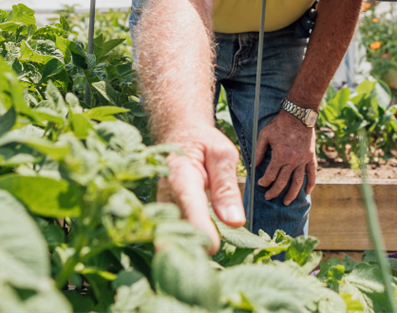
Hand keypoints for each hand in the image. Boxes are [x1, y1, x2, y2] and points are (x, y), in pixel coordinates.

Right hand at [157, 128, 245, 252]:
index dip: (199, 228)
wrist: (179, 134)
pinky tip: (197, 254)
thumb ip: (226, 188)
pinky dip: (183, 245)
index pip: (190, 205)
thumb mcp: (222, 155)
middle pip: (175, 227)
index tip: (212, 247)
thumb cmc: (203, 144)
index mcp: (181, 174)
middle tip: (209, 259)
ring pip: (170, 234)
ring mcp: (161, 205)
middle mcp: (165, 193)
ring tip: (202, 263)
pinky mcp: (163, 214)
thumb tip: (235, 222)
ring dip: (186, 249)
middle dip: (191, 246)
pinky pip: (171, 234)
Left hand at [253, 110, 317, 205]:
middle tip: (269, 197)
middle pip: (282, 182)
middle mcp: (292, 161)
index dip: (264, 182)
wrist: (299, 115)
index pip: (270, 175)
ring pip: (298, 181)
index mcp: (280, 156)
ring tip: (287, 202)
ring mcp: (303, 160)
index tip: (260, 183)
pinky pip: (312, 173)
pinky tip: (307, 192)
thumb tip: (254, 165)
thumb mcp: (264, 135)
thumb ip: (258, 151)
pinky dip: (311, 183)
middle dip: (274, 192)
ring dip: (292, 194)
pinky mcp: (311, 157)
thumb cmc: (279, 124)